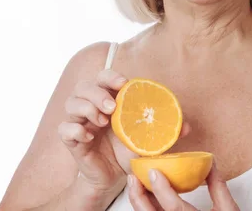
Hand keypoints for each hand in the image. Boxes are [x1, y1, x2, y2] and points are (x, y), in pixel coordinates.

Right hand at [58, 69, 190, 195]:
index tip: (123, 83)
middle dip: (96, 93)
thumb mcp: (150, 139)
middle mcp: (91, 107)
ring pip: (71, 103)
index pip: (103, 77)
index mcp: (109, 99)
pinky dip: (74, 129)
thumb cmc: (129, 150)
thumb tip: (187, 126)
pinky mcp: (72, 140)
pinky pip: (64, 129)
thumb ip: (167, 131)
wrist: (114, 176)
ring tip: (103, 121)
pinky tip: (88, 136)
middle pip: (83, 86)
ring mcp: (80, 122)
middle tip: (112, 107)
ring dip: (86, 108)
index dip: (110, 76)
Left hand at [127, 162, 239, 210]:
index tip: (153, 171)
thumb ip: (218, 187)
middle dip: (138, 197)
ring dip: (139, 203)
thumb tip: (210, 163)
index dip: (162, 189)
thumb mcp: (228, 210)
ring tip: (136, 186)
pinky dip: (147, 210)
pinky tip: (145, 200)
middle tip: (133, 178)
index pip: (174, 208)